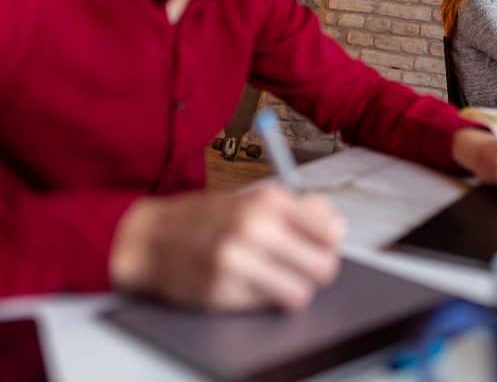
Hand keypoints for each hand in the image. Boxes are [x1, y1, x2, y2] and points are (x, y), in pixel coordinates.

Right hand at [110, 185, 344, 310]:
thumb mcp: (255, 200)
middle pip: (323, 267)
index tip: (321, 245)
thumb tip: (337, 229)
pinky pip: (267, 306)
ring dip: (294, 290)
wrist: (150, 238)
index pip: (332, 230)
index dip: (330, 243)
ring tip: (277, 280)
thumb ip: (299, 211)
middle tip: (303, 268)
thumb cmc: (210, 219)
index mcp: (268, 200)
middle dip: (317, 271)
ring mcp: (236, 262)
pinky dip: (264, 299)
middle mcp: (254, 228)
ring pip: (301, 294)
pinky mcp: (221, 292)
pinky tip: (247, 284)